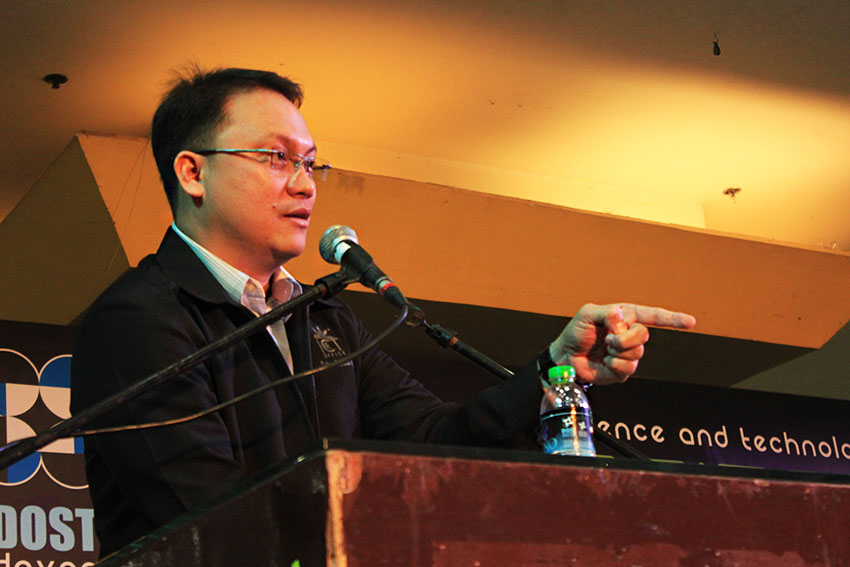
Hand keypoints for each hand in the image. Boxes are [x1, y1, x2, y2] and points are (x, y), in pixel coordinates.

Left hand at [549, 303, 695, 385]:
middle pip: (644, 335)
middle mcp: (629, 333)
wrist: (566, 357)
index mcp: (625, 316)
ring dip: (618, 351)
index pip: (653, 316)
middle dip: (625, 338)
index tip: (690, 322)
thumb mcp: (587, 314)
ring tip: (605, 348)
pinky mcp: (624, 370)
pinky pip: (628, 367)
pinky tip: (605, 361)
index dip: (672, 319)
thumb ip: (607, 313)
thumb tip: (622, 320)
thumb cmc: (576, 333)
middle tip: (609, 338)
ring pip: (637, 352)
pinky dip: (614, 364)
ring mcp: (628, 353)